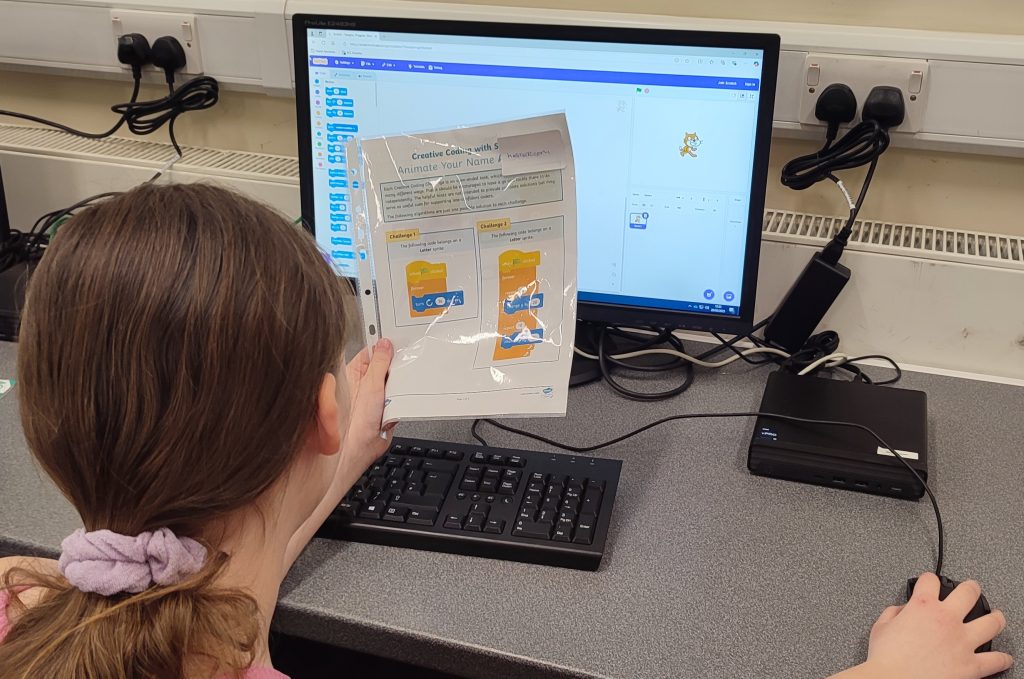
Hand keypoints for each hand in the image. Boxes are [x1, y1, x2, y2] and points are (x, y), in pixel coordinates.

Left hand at [340, 338, 394, 473]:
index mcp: (352, 373)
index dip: (384, 347)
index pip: (371, 351)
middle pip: (383, 366)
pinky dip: (401, 399)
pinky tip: (397, 405)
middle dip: (394, 367)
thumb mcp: (371, 387)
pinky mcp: (382, 410)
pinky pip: (396, 397)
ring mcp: (372, 398)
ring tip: (395, 394)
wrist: (353, 455)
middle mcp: (361, 384)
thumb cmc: (352, 426)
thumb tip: (385, 344)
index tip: (398, 342)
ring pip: (391, 382)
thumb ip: (380, 363)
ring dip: (398, 385)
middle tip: (401, 368)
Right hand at [858, 573, 1011, 678]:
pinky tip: (1004, 657)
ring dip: (996, 618)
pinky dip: (1002, 659)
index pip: (930, 581)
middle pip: (968, 592)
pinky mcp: (971, 665)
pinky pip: (995, 660)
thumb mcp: (880, 627)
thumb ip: (893, 612)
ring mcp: (963, 641)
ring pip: (992, 623)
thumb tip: (901, 610)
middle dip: (971, 587)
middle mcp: (947, 619)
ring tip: (997, 616)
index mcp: (923, 606)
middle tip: (972, 588)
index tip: (930, 581)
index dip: (929, 578)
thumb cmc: (886, 659)